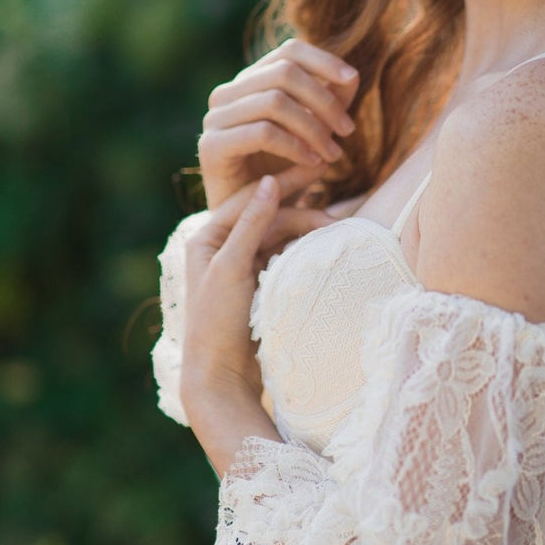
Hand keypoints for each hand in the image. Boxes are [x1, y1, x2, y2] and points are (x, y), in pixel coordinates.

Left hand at [180, 173, 332, 408]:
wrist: (220, 377)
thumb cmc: (217, 322)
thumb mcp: (232, 266)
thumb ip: (251, 223)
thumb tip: (270, 181)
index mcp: (208, 236)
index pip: (252, 197)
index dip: (285, 182)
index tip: (318, 168)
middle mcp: (223, 246)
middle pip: (269, 216)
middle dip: (302, 210)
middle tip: (336, 213)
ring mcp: (242, 266)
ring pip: (280, 236)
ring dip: (306, 232)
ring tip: (335, 235)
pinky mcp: (259, 285)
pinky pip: (284, 256)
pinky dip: (304, 250)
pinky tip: (324, 249)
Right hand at [198, 39, 359, 210]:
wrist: (250, 220)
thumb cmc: (282, 174)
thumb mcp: (313, 134)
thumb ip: (328, 104)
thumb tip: (351, 77)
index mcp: (250, 82)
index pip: (289, 51)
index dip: (324, 60)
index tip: (353, 80)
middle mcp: (227, 93)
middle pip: (284, 72)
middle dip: (324, 100)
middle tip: (347, 130)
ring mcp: (215, 118)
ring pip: (275, 101)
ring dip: (313, 128)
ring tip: (333, 154)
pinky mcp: (211, 146)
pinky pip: (262, 133)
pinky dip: (295, 146)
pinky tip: (314, 163)